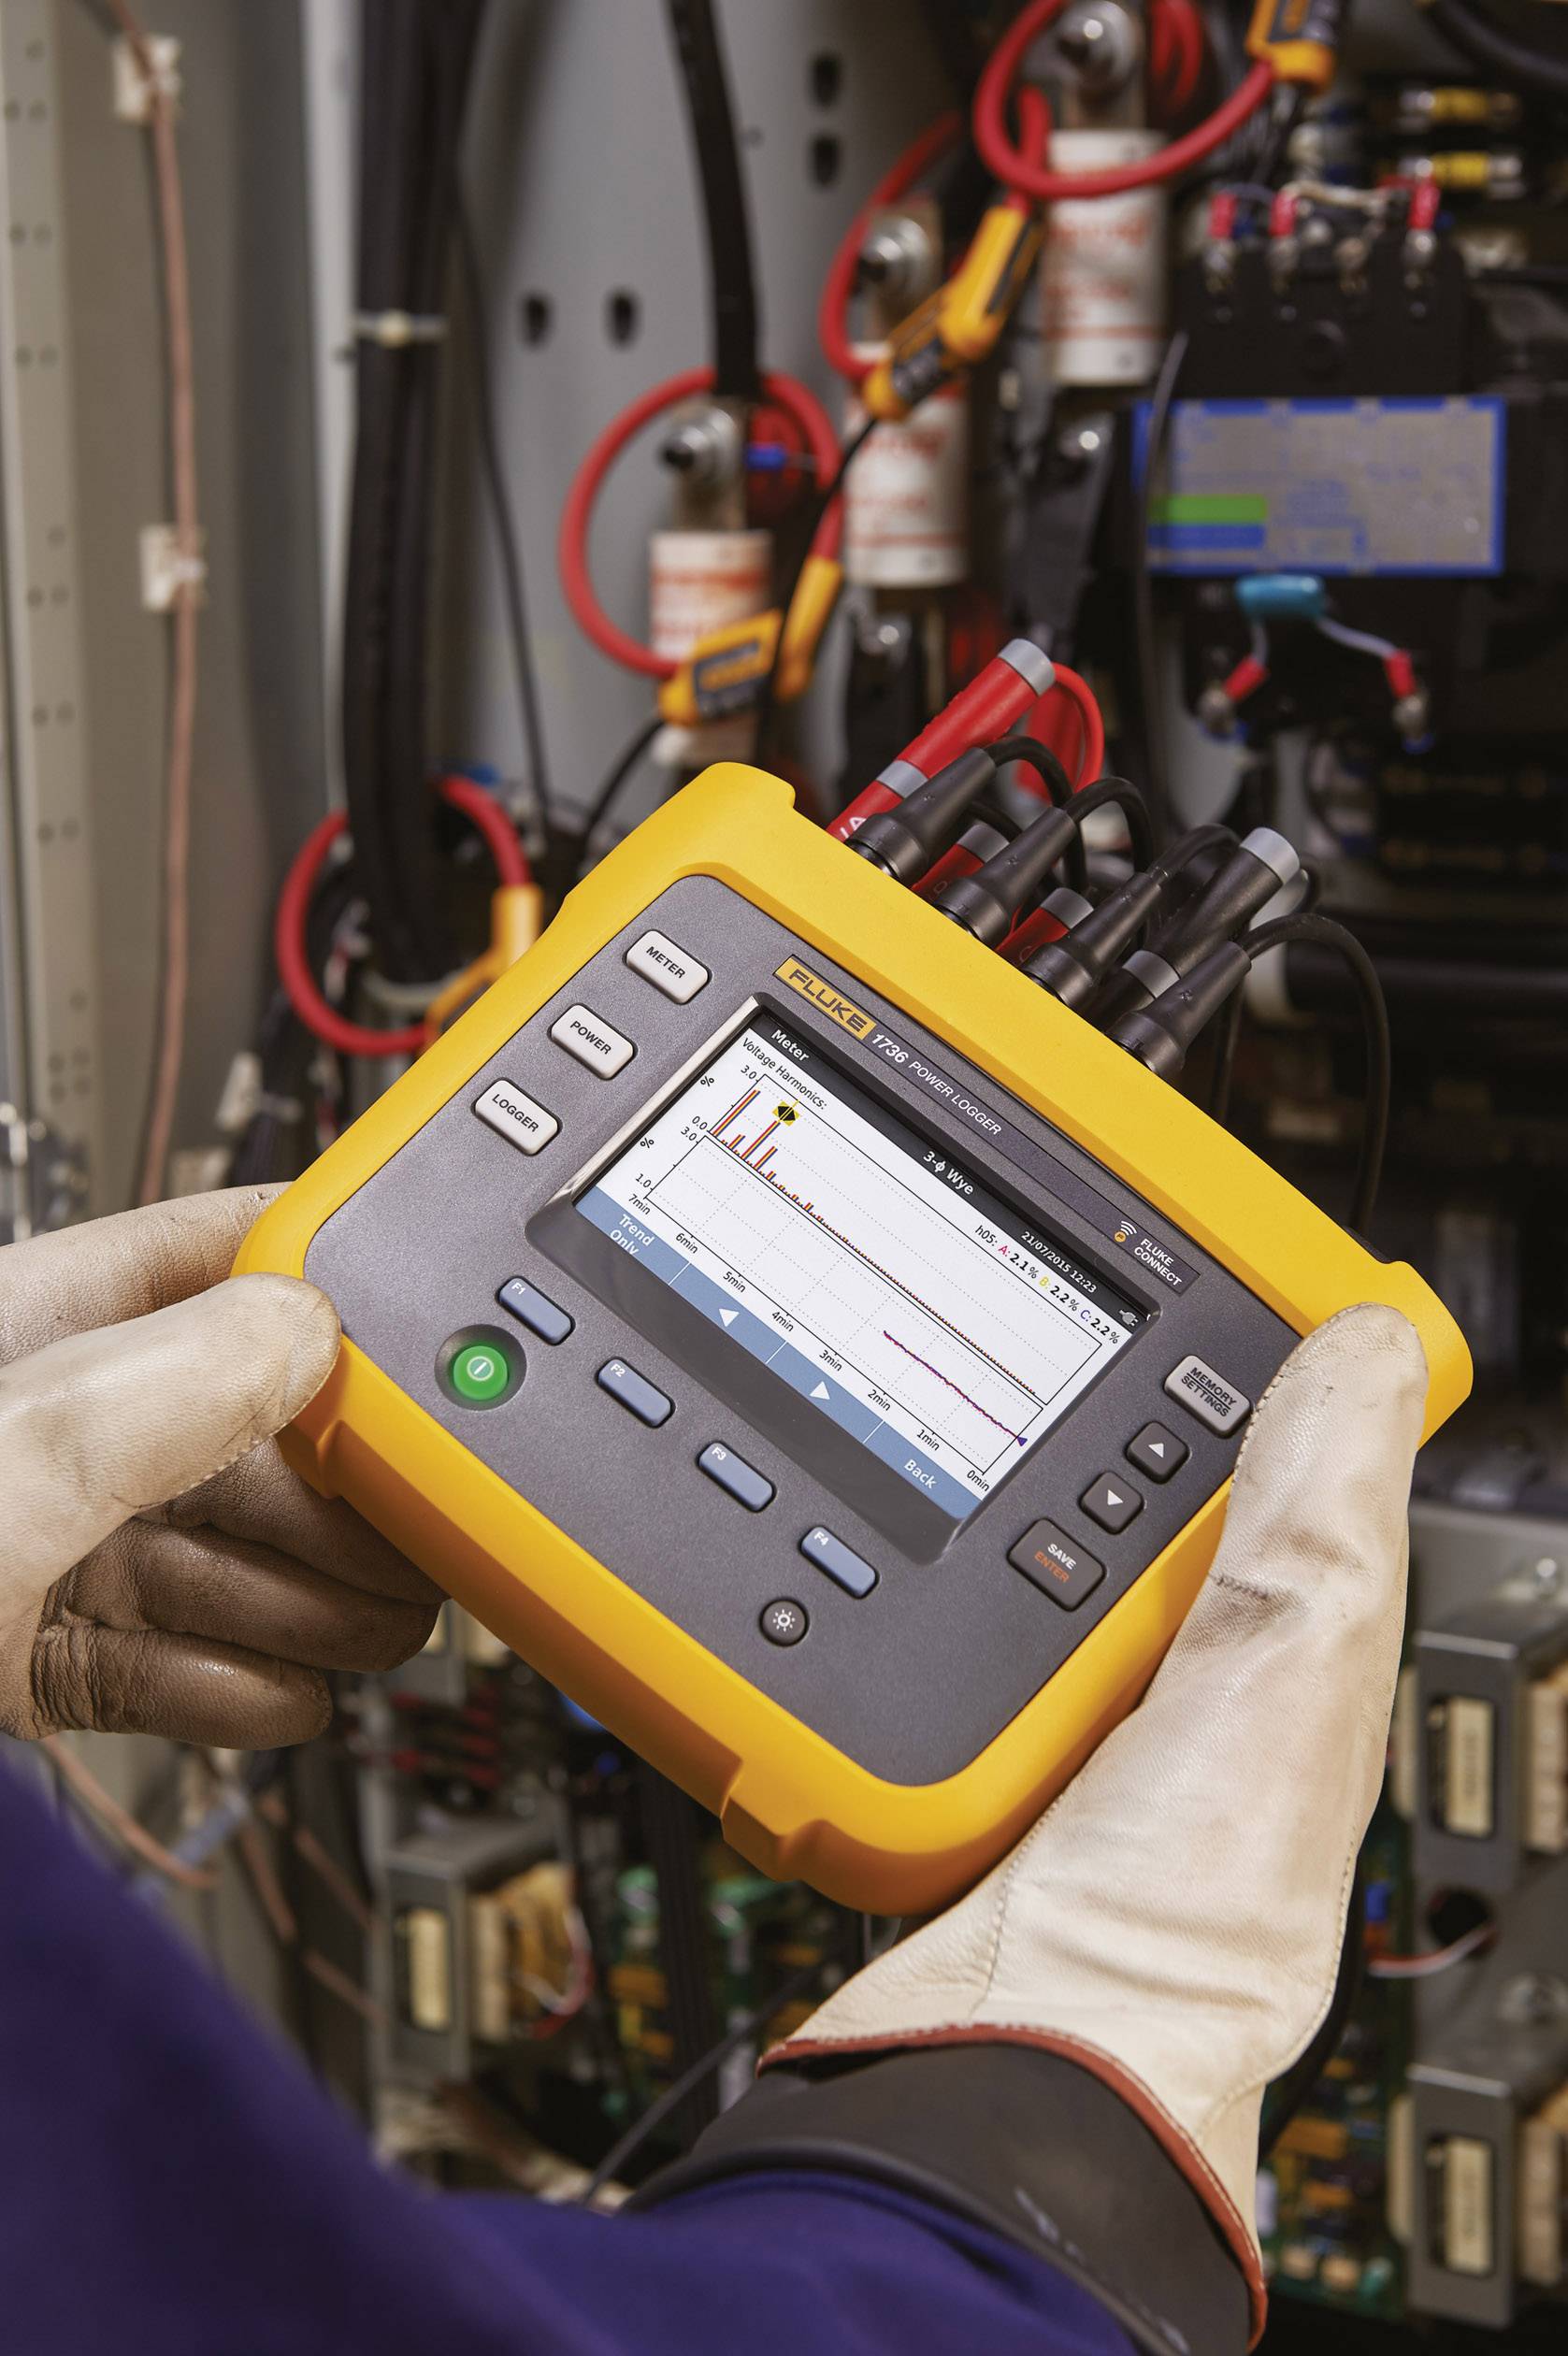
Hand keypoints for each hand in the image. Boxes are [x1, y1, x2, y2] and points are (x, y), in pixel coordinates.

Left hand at [0, 1187, 438, 1745]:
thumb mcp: (25, 1438)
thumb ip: (184, 1373)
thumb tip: (323, 1325)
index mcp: (48, 1321)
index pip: (231, 1260)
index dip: (344, 1302)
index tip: (437, 1361)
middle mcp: (61, 1428)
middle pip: (265, 1438)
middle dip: (356, 1501)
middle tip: (430, 1539)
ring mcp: (53, 1549)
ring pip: (240, 1562)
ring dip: (318, 1608)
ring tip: (373, 1629)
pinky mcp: (48, 1663)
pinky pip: (182, 1671)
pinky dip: (241, 1691)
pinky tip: (275, 1694)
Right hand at [767, 1304, 1427, 2333]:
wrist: (1014, 2057)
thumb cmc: (1187, 1909)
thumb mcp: (1293, 1659)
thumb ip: (1324, 1504)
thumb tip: (1370, 1343)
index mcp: (1280, 1650)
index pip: (1268, 1456)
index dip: (1236, 1356)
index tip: (1177, 1255)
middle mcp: (1174, 1679)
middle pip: (1108, 1483)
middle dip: (1065, 1402)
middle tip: (1018, 1291)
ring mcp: (1050, 1713)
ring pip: (993, 1539)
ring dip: (955, 1479)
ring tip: (922, 1385)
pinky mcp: (939, 1743)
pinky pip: (898, 1617)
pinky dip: (875, 1567)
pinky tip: (857, 1523)